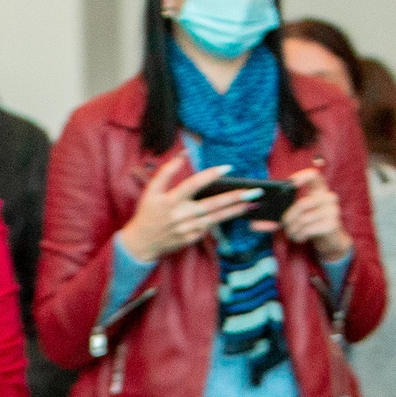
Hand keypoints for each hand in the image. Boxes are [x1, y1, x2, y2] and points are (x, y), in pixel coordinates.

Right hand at [119, 151, 261, 262]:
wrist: (141, 243)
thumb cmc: (147, 213)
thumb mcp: (151, 190)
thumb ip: (167, 171)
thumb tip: (184, 153)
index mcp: (170, 201)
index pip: (194, 185)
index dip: (211, 175)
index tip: (228, 168)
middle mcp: (181, 216)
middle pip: (212, 205)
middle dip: (235, 198)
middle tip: (254, 192)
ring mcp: (187, 230)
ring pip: (216, 218)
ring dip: (235, 211)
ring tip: (252, 203)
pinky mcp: (191, 239)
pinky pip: (209, 228)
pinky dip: (222, 220)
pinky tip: (236, 213)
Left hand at [262, 166, 349, 260]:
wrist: (330, 241)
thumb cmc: (309, 225)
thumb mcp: (294, 217)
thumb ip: (277, 216)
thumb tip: (252, 224)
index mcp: (318, 190)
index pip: (314, 175)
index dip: (302, 176)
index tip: (291, 182)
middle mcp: (328, 197)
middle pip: (302, 204)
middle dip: (288, 218)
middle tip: (284, 225)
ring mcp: (332, 210)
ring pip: (304, 218)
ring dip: (292, 229)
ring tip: (292, 234)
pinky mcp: (332, 224)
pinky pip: (309, 229)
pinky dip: (300, 235)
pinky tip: (300, 237)